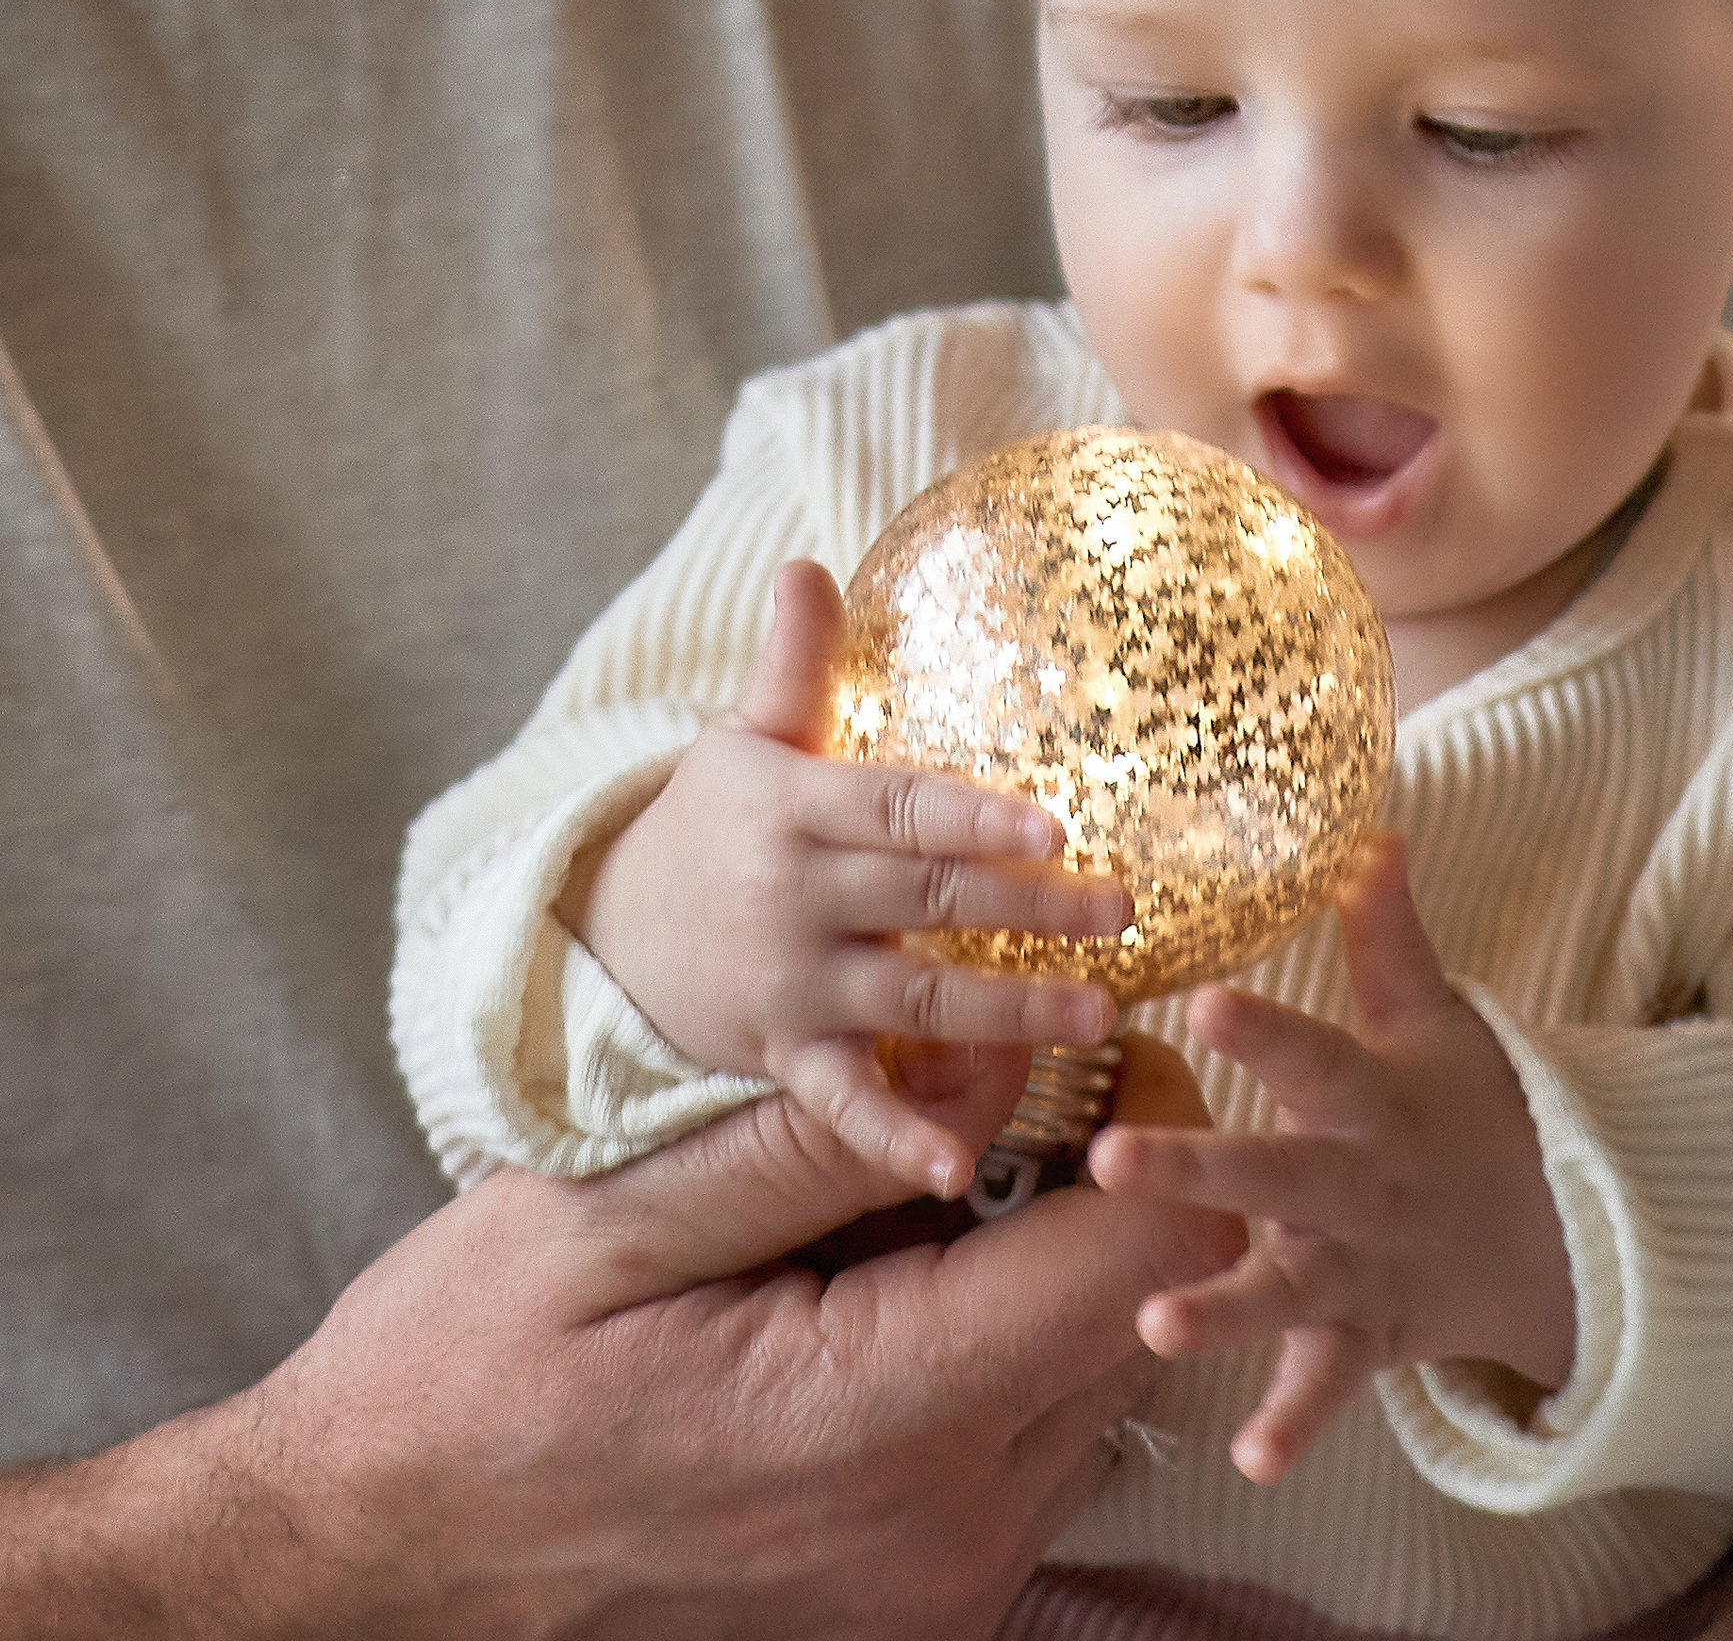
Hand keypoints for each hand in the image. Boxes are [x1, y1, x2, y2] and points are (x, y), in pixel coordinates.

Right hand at [0, 1035, 1241, 1640]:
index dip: (1145, 1136)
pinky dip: (1000, 1355)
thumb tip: (993, 1058)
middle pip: (1133, 1326)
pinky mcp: (905, 1607)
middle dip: (1105, 1193)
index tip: (1113, 1045)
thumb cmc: (460, 1379)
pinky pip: (1026, 1455)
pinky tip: (898, 1293)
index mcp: (875, 1421)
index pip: (1126, 1263)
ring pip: (1092, 1389)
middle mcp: (938, 1535)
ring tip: (938, 1190)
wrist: (359, 1564)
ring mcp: (927, 1591)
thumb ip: (823, 1147)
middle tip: (1025, 1090)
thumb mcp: (614, 1226)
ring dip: (1051, 1276)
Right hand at [572, 558, 1132, 1197]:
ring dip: (1008, 1014)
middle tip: (1124, 914)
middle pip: (927, 903)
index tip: (1059, 827)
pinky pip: (843, 1105)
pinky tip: (960, 1169)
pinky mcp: (783, 1056)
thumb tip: (807, 563)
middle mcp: (795, 899)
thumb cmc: (712, 822)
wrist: (608, 933)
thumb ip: (793, 663)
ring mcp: (791, 986)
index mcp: (794, 808)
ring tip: (1100, 1016)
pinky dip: (896, 1139)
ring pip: (913, 1002)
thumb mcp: (743, 738)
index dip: (977, 820)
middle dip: (1028, 911)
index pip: (900, 809)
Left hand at [1088, 835, 1573, 1483]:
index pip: (1311, 1054)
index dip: (1261, 1028)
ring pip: (1284, 1291)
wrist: (1562, 1233)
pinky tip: (1249, 1460)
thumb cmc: (1465, 1107)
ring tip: (1153, 1325)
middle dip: (1195, 1171)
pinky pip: (1328, 1388)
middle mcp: (1358, 1185)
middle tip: (1109, 1159)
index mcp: (1368, 1098)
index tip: (1201, 997)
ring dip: (1222, 1309)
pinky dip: (1295, 1423)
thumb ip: (1387, 933)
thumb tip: (1367, 827)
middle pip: (1273, 1174)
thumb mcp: (1434, 1018)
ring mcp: (1363, 1270)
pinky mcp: (1368, 1340)